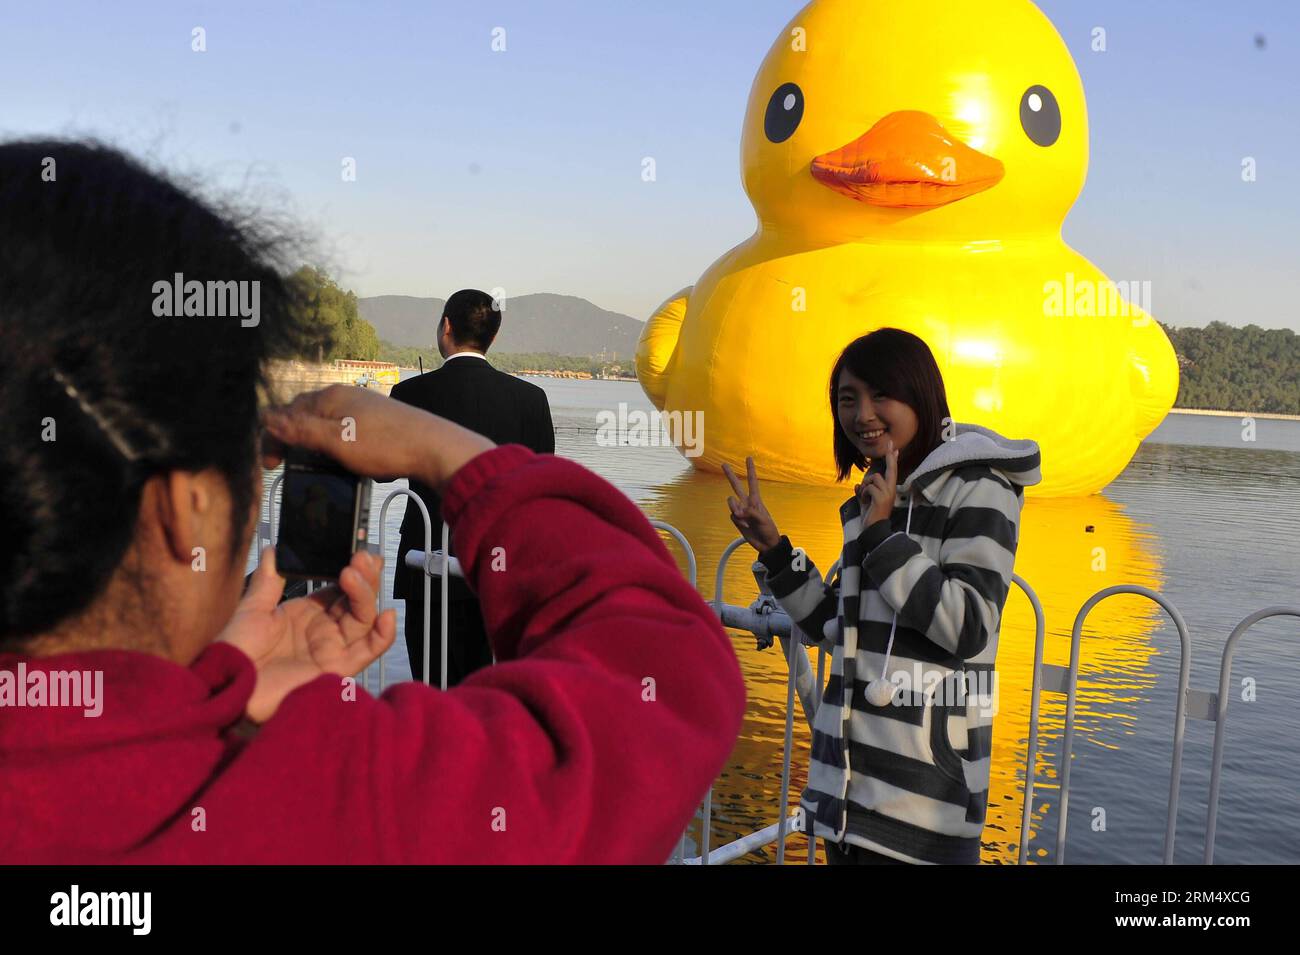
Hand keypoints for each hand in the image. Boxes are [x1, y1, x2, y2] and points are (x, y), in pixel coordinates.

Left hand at [219, 547, 397, 722]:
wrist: (227, 683)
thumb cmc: (236, 650)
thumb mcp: (253, 609)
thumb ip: (269, 581)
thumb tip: (274, 549)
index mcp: (307, 614)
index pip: (340, 589)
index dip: (353, 570)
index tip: (357, 551)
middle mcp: (325, 630)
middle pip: (357, 601)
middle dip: (364, 577)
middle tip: (361, 557)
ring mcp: (333, 648)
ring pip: (364, 619)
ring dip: (366, 594)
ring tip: (354, 573)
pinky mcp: (337, 668)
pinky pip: (367, 652)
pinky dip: (382, 636)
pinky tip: (387, 615)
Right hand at [262, 385, 494, 491]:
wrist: (434, 448)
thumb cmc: (385, 445)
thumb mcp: (336, 441)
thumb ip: (300, 429)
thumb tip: (266, 417)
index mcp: (330, 396)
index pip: (288, 411)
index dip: (274, 436)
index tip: (271, 464)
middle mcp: (344, 395)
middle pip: (304, 414)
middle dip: (290, 437)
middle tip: (283, 465)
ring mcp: (362, 406)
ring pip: (324, 422)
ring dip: (311, 441)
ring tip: (307, 463)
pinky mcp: (376, 420)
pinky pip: (343, 428)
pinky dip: (332, 442)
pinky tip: (337, 457)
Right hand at [722, 456, 780, 553]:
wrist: (766, 544)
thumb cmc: (768, 529)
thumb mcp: (763, 520)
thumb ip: (751, 513)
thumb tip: (739, 510)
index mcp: (756, 500)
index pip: (752, 482)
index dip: (750, 470)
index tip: (748, 458)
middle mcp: (747, 503)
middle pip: (736, 486)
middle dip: (730, 475)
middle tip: (724, 464)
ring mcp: (741, 511)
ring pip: (731, 503)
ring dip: (735, 508)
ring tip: (744, 518)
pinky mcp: (737, 519)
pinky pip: (732, 515)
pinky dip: (738, 520)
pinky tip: (745, 526)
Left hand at [856, 437, 897, 527]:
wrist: (872, 530)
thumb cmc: (870, 516)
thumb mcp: (865, 502)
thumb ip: (862, 492)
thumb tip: (858, 485)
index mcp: (888, 490)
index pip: (891, 472)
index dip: (892, 460)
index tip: (893, 448)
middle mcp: (891, 490)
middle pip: (888, 470)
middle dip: (889, 458)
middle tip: (890, 444)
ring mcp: (888, 494)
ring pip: (874, 478)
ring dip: (865, 487)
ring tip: (866, 498)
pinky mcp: (881, 498)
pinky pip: (868, 488)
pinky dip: (862, 494)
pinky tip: (865, 502)